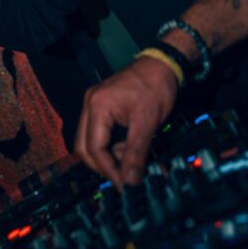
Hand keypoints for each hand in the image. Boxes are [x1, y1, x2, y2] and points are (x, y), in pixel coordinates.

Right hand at [75, 56, 178, 188]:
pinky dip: (112, 145)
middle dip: (103, 166)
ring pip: (90, 141)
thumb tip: (130, 181)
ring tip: (131, 158)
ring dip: (108, 156)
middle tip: (123, 178)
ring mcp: (94, 104)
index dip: (108, 170)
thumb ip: (136, 153)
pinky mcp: (102, 106)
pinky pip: (99, 133)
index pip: (94, 148)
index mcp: (98, 106)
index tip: (124, 184)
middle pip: (85, 147)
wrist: (163, 63)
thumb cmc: (156, 86)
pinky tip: (128, 147)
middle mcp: (90, 104)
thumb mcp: (148, 122)